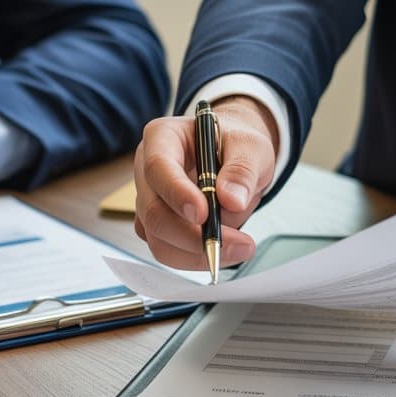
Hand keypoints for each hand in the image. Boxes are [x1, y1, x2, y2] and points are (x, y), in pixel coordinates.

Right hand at [133, 95, 278, 269]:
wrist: (232, 156)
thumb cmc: (234, 144)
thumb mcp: (249, 146)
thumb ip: (242, 170)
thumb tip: (231, 201)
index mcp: (162, 138)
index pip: (158, 167)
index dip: (177, 194)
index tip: (204, 214)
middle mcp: (146, 170)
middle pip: (153, 211)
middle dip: (192, 236)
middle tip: (238, 243)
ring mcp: (148, 201)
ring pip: (158, 239)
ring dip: (197, 253)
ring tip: (240, 247)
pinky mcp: (156, 226)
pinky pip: (168, 250)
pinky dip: (195, 258)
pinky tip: (224, 249)